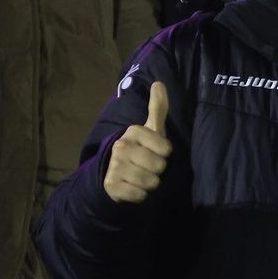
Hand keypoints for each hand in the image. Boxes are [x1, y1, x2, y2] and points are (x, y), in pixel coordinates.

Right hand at [103, 82, 172, 203]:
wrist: (112, 172)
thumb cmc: (140, 148)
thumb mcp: (151, 128)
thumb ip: (158, 107)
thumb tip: (159, 83)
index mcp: (133, 131)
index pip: (167, 150)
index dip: (164, 155)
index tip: (153, 152)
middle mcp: (121, 146)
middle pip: (159, 166)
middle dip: (157, 171)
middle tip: (146, 167)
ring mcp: (114, 166)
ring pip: (151, 182)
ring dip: (150, 184)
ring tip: (140, 177)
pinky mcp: (110, 185)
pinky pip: (139, 194)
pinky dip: (140, 195)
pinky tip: (132, 188)